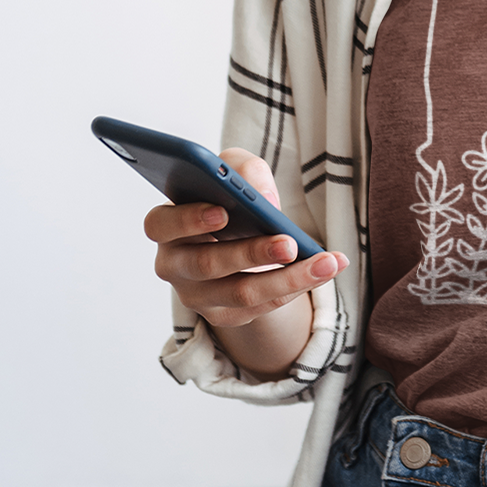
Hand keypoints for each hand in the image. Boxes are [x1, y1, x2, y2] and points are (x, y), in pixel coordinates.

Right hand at [145, 146, 344, 375]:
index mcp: (166, 225)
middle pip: (208, 264)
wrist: (236, 237)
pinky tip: (326, 269)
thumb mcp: (234, 171)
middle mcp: (173, 265)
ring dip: (289, 278)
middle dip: (252, 253)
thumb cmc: (229, 197)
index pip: (160, 224)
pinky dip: (297, 287)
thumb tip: (265, 200)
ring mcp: (196, 296)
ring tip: (326, 262)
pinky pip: (262, 307)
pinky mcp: (223, 315)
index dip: (188, 219)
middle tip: (289, 243)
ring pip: (242, 293)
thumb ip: (242, 170)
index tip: (223, 212)